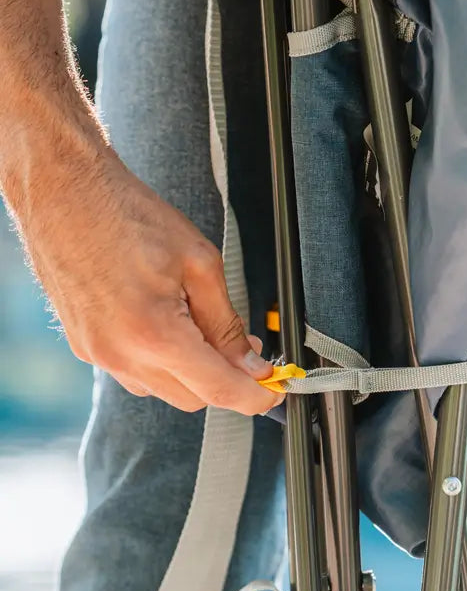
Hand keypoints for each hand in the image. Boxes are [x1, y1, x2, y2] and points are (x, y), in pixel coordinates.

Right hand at [19, 143, 282, 415]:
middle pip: (193, 398)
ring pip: (164, 390)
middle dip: (226, 380)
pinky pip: (136, 373)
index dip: (255, 397)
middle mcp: (121, 355)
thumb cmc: (130, 217)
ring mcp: (98, 354)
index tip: (276, 391)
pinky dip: (162, 362)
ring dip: (192, 372)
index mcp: (155, 335)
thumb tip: (251, 363)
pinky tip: (170, 325)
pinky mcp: (85, 346)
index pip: (218, 390)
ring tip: (203, 326)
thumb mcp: (200, 264)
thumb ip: (228, 325)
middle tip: (247, 347)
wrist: (65, 192)